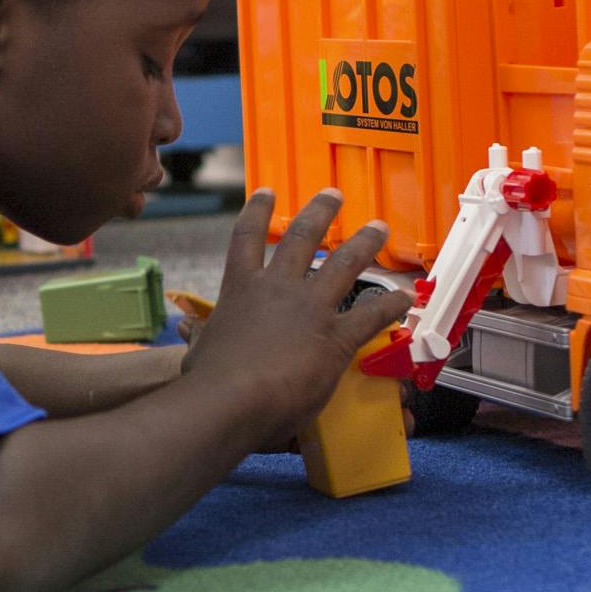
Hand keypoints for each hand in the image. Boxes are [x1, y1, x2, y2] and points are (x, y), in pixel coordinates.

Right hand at [184, 191, 398, 449]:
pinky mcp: (336, 336)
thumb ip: (201, 336)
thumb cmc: (208, 380)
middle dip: (320, 212)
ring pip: (344, 263)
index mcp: (240, 288)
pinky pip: (371, 315)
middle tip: (334, 195)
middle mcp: (277, 287)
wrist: (233, 398)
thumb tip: (186, 332)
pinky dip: (391, 305)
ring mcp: (310, 308)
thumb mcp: (198, 349)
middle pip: (302, 237)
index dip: (256, 211)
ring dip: (364, 243)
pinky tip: (404, 298)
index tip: (267, 192)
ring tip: (378, 227)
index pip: (246, 238)